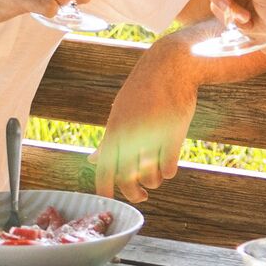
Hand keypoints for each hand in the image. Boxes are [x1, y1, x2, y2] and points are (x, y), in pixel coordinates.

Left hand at [94, 35, 204, 202]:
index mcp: (114, 129)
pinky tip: (169, 163)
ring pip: (151, 178)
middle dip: (134, 194)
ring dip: (154, 181)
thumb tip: (91, 161)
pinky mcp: (174, 135)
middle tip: (142, 196)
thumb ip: (108, 141)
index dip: (105, 189)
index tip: (110, 200)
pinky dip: (168, 171)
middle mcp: (130, 135)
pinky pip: (169, 169)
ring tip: (156, 173)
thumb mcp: (120, 112)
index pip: (103, 169)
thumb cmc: (144, 90)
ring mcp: (152, 136)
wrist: (170, 65)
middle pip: (127, 180)